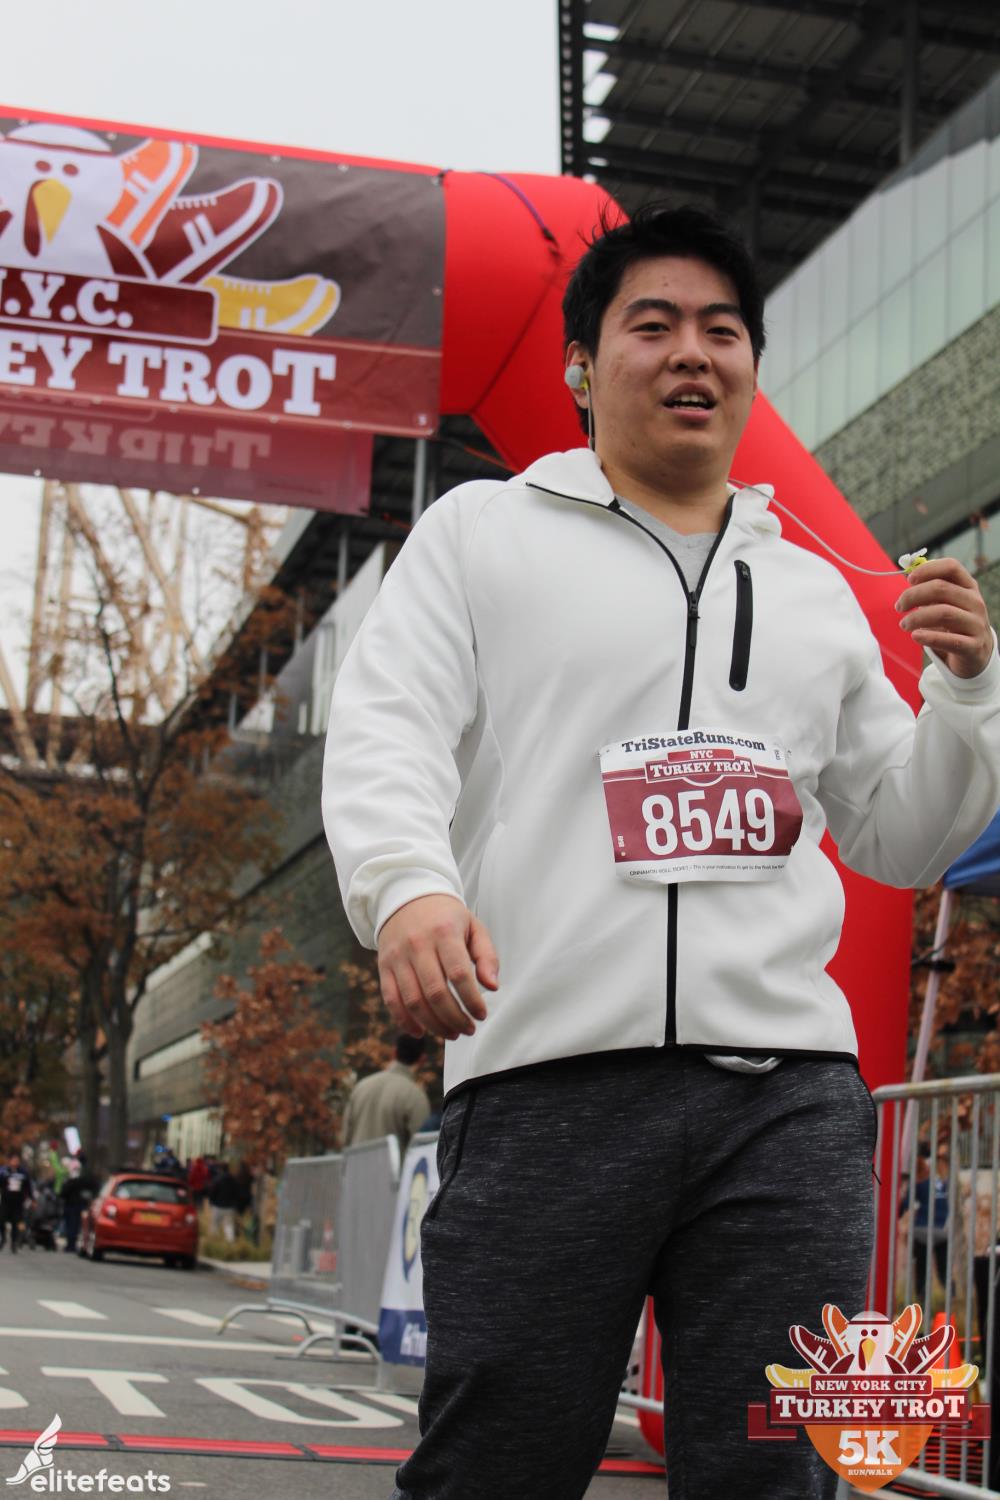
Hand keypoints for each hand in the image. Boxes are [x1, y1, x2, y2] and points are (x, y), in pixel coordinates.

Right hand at [377, 893, 498, 1040]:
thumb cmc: (446, 917)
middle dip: (454, 1018)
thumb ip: (487, 956)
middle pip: (435, 992)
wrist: (407, 896)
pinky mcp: (384, 965)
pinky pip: (391, 999)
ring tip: (451, 1033)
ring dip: (434, 1024)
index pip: (458, 974)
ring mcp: (398, 956)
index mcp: (444, 933)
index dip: (471, 1001)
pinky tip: (421, 1032)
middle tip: (468, 1029)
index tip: (481, 1015)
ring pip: (413, 1000)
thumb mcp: (473, 927)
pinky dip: (404, 1020)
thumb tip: (492, 987)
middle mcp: (418, 945)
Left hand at [896, 557, 993, 678]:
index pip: (951, 567)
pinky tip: (915, 636)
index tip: (909, 580)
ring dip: (916, 618)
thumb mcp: (948, 603)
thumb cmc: (954, 623)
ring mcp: (976, 624)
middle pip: (941, 588)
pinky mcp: (974, 646)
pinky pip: (950, 640)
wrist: (976, 652)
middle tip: (899, 606)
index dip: (927, 570)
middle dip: (913, 595)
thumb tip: (910, 577)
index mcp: (968, 587)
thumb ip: (931, 590)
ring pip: (943, 613)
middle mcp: (975, 602)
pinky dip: (929, 637)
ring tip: (904, 624)